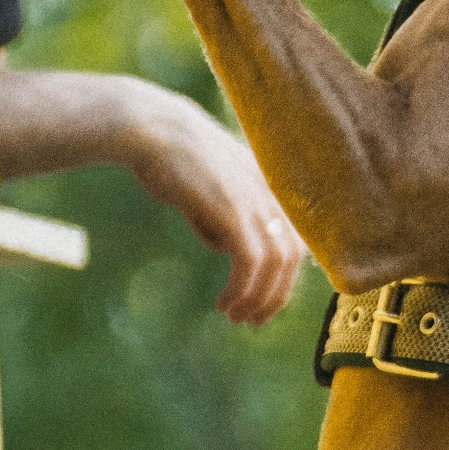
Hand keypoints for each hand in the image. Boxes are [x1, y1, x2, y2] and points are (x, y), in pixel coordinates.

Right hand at [0, 64, 305, 326]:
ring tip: (236, 317)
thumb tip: (225, 247)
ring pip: (277, 265)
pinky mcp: (233, 211)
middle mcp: (268, 193)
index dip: (287, 275)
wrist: (151, 129)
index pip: (296, 237)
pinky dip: (243, 290)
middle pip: (293, 257)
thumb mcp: (208, 189)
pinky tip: (224, 304)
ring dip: (259, 299)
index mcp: (267, 185)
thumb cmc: (171, 158)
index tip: (266, 299)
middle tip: (253, 320)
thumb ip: (221, 216)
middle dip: (276, 296)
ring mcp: (254, 200)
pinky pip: (251, 263)